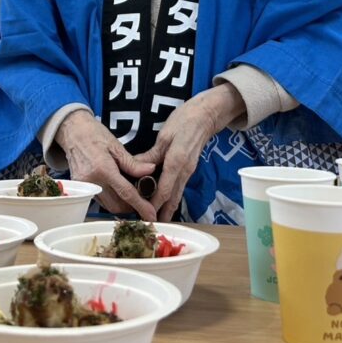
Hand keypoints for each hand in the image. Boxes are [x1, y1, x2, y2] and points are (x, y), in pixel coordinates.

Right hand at [55, 110, 156, 219]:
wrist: (72, 132)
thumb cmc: (94, 135)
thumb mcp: (116, 146)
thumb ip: (133, 163)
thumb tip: (151, 171)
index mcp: (103, 168)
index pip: (126, 193)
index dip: (141, 206)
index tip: (151, 215)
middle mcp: (92, 181)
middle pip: (117, 206)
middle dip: (133, 208)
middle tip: (145, 201)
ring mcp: (84, 186)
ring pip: (108, 206)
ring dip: (122, 205)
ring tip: (133, 196)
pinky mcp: (80, 188)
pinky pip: (100, 200)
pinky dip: (112, 200)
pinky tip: (119, 191)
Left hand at [137, 84, 243, 220]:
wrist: (205, 116)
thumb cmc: (184, 121)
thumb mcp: (165, 135)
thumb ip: (151, 154)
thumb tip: (136, 168)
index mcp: (177, 161)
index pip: (165, 189)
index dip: (155, 204)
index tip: (144, 215)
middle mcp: (185, 170)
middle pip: (173, 198)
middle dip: (163, 213)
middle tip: (151, 226)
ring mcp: (189, 171)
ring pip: (178, 195)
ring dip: (168, 209)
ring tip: (157, 221)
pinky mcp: (189, 169)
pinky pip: (179, 187)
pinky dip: (172, 198)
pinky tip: (164, 203)